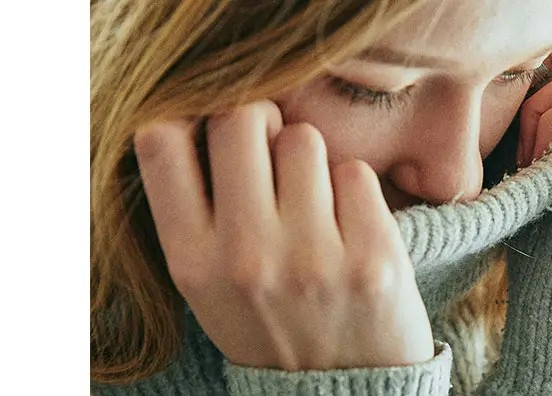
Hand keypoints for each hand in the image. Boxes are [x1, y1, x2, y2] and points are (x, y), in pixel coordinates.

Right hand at [133, 100, 433, 370]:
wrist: (345, 394)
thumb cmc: (274, 325)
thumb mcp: (211, 286)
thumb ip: (199, 211)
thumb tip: (207, 112)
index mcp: (192, 263)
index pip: (159, 143)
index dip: (190, 120)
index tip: (215, 136)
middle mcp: (245, 257)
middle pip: (239, 119)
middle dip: (259, 123)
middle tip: (274, 153)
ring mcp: (312, 258)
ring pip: (303, 138)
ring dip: (311, 158)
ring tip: (316, 202)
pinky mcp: (374, 258)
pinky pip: (356, 171)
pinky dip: (354, 188)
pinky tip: (350, 224)